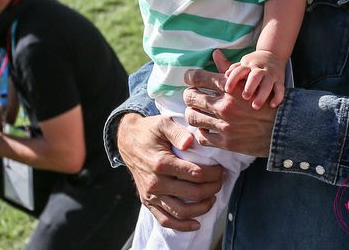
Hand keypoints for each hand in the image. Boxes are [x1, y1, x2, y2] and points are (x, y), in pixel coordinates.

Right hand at [116, 113, 223, 231]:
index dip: (213, 174)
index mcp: (161, 163)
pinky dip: (182, 226)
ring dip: (202, 208)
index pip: (195, 174)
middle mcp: (155, 182)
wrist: (127, 141)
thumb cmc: (149, 131)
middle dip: (212, 188)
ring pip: (181, 211)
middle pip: (192, 193)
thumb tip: (190, 142)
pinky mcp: (148, 202)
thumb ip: (178, 132)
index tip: (220, 169)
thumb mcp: (163, 123)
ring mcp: (151, 195)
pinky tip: (196, 223)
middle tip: (220, 181)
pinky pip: (165, 220)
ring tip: (212, 198)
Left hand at [184, 50, 277, 156]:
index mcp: (230, 89)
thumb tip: (215, 53)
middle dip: (188, 95)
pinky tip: (205, 128)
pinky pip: (203, 137)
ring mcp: (225, 125)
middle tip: (190, 96)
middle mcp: (225, 106)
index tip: (189, 79)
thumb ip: (229, 69)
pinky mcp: (227, 142)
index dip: (190, 77)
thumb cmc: (267, 101)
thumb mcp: (250, 82)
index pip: (199, 78)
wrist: (285, 128)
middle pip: (192, 97)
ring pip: (193, 117)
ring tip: (195, 112)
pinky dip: (201, 132)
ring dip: (192, 113)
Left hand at [224, 49, 285, 108]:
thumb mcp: (243, 64)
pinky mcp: (280, 80)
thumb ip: (234, 70)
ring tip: (255, 106)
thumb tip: (225, 74)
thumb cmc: (253, 64)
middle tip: (244, 97)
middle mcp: (260, 69)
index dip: (233, 79)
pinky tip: (272, 105)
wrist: (273, 54)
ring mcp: (271, 74)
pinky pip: (280, 89)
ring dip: (262, 95)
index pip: (239, 71)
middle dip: (250, 87)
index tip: (227, 90)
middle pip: (255, 77)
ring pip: (267, 84)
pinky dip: (277, 97)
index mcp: (248, 65)